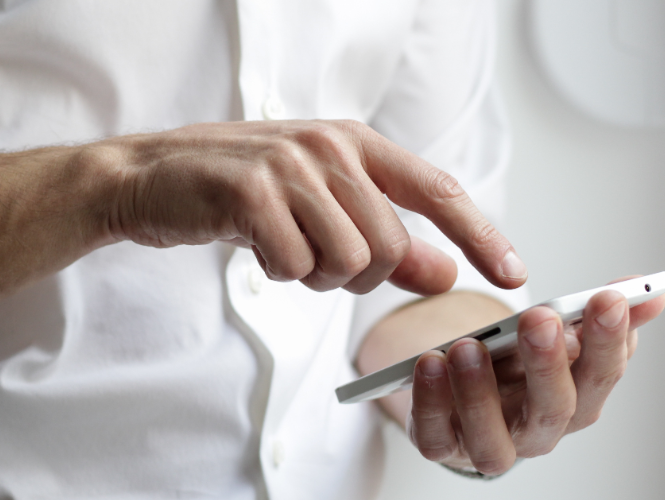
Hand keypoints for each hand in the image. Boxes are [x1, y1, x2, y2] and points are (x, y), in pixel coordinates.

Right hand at [99, 120, 526, 294]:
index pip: (437, 191)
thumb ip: (386, 239)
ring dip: (314, 275)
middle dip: (357, 275)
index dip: (480, 235)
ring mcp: (290, 166)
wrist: (151, 177)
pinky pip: (295, 266)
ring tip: (281, 247)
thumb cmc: (238, 192)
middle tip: (313, 259)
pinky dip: (277, 273)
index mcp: (354, 142)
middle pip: (389, 246)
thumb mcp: (319, 208)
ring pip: (347, 261)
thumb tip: (445, 274)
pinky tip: (254, 245)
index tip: (513, 274)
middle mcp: (329, 146)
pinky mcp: (251, 192)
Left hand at [405, 282, 664, 473]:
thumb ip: (595, 314)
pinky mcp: (442, 446)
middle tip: (540, 319)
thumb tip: (651, 292)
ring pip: (492, 438)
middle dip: (548, 364)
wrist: (461, 392)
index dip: (608, 340)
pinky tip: (429, 363)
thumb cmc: (514, 366)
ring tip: (468, 346)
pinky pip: (435, 437)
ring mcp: (489, 444)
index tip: (607, 298)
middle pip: (553, 410)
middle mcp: (537, 431)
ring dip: (480, 392)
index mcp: (575, 400)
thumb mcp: (553, 335)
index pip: (601, 376)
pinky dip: (430, 403)